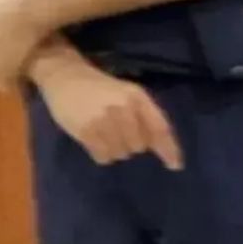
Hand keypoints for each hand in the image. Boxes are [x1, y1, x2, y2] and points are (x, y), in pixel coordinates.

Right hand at [34, 53, 183, 169]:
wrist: (66, 77)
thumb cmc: (102, 90)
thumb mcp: (129, 94)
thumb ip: (146, 116)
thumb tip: (159, 147)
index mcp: (138, 97)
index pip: (160, 127)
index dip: (169, 149)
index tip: (176, 166)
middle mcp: (124, 108)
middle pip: (139, 146)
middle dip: (132, 144)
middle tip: (118, 132)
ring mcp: (104, 120)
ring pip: (121, 154)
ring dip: (115, 149)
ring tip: (104, 133)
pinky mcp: (86, 131)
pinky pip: (104, 157)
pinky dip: (101, 154)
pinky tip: (94, 139)